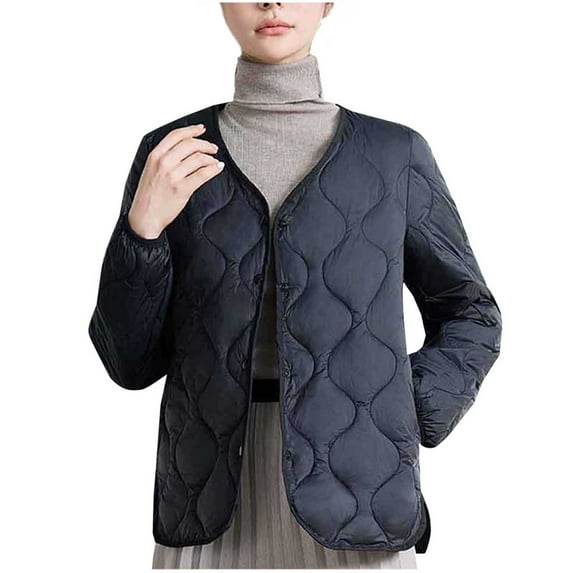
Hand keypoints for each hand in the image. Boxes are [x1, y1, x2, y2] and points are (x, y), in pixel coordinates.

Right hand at [128, 124, 223, 238]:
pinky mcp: (182, 188)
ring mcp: (173, 175)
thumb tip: (184, 149)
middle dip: (205, 144)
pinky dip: (213, 169)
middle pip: (190, 144)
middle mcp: (164, 163)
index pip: (176, 135)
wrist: (144, 216)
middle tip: (213, 148)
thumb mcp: (151, 170)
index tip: (201, 129)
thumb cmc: (148, 196)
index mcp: (155, 156)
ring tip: (214, 161)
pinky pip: (203, 174)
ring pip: (198, 158)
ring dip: (211, 158)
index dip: (191, 130)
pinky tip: (217, 168)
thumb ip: (164, 158)